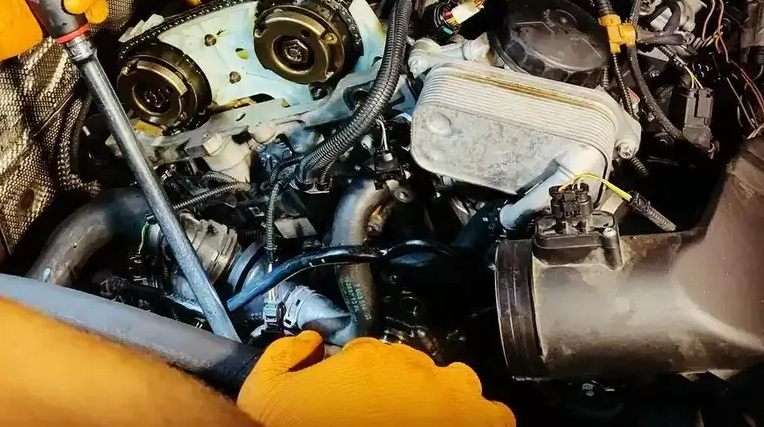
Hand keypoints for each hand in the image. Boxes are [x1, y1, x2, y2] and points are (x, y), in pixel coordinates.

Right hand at [238, 331, 514, 426]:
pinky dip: (485, 421)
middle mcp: (411, 369)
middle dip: (411, 388)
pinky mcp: (472, 420)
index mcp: (367, 357)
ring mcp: (446, 396)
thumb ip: (281, 356)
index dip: (368, 379)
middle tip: (397, 416)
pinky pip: (495, 416)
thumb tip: (303, 343)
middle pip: (417, 367)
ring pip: (461, 385)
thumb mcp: (268, 391)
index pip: (375, 355)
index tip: (363, 398)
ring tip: (439, 422)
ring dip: (453, 401)